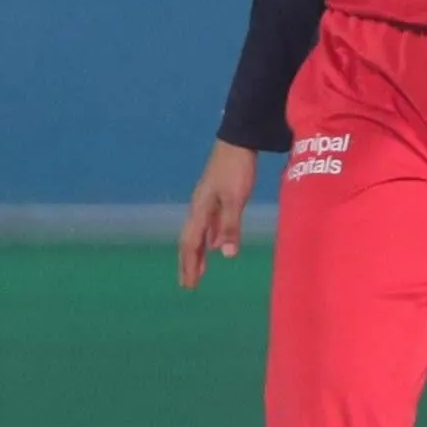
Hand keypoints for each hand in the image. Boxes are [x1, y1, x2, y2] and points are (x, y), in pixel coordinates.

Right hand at [178, 140, 257, 288]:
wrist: (238, 141)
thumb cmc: (236, 169)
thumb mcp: (235, 198)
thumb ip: (230, 226)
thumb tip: (226, 255)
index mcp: (200, 209)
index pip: (190, 244)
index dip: (189, 266)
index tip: (188, 286)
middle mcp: (199, 208)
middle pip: (189, 241)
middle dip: (188, 263)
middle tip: (188, 285)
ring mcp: (207, 202)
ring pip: (198, 233)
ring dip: (198, 253)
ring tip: (198, 271)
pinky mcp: (217, 197)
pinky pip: (208, 225)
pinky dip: (209, 239)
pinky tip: (215, 245)